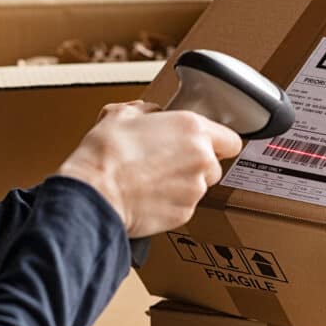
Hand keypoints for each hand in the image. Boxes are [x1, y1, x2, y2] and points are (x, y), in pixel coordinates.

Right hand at [58, 101, 242, 237]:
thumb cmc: (106, 154)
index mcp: (193, 129)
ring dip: (182, 184)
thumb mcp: (121, 114)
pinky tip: (148, 196)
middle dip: (196, 164)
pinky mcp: (184, 214)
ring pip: (199, 187)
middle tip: (168, 161)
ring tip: (152, 180)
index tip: (205, 144)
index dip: (217, 142)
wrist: (94, 193)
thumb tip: (150, 113)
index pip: (230, 139)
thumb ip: (147, 111)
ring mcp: (195, 189)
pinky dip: (170, 203)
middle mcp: (201, 159)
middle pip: (214, 165)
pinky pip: (184, 206)